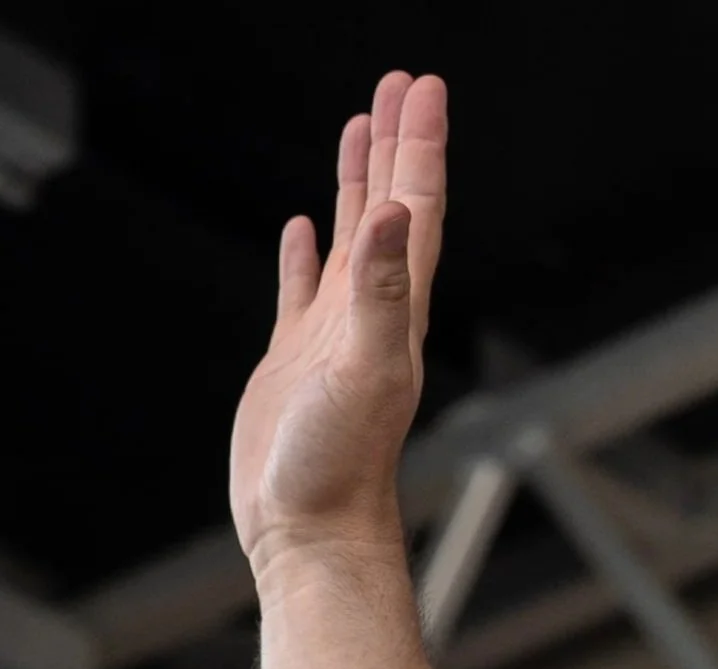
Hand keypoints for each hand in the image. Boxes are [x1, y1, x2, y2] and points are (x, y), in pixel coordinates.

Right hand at [230, 71, 446, 576]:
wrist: (311, 534)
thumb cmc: (342, 467)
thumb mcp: (366, 368)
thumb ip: (380, 291)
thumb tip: (391, 213)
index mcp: (395, 309)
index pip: (415, 208)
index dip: (419, 145)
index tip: (423, 86)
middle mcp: (370, 315)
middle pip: (390, 208)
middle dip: (396, 144)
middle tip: (400, 83)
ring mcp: (332, 336)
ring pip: (350, 239)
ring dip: (357, 184)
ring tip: (359, 129)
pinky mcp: (294, 361)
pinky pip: (303, 289)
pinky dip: (305, 253)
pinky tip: (303, 228)